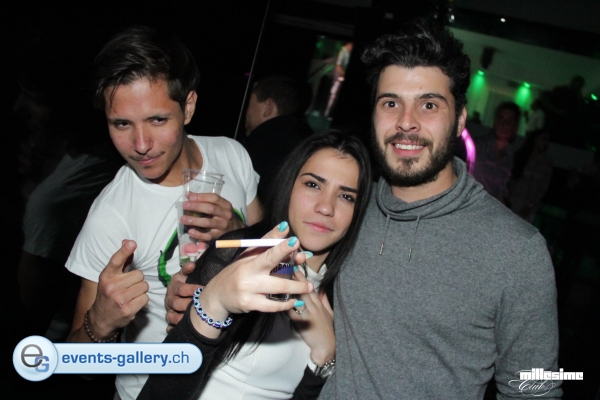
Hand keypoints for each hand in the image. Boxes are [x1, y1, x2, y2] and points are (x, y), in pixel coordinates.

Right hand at [88, 240, 148, 337]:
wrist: (100, 319)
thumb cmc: (108, 293)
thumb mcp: (111, 277)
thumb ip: (121, 260)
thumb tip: (128, 241)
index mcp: (106, 276)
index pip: (116, 261)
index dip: (124, 251)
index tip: (132, 243)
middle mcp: (111, 287)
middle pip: (139, 275)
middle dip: (137, 280)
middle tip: (128, 287)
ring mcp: (119, 299)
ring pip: (144, 286)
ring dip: (140, 290)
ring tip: (130, 295)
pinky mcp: (128, 310)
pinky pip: (145, 298)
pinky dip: (142, 300)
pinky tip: (132, 303)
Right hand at [165, 261, 197, 330]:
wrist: (178, 292)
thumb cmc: (184, 283)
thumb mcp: (184, 274)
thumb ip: (187, 269)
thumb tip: (192, 264)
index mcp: (173, 287)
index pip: (180, 288)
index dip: (190, 289)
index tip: (202, 289)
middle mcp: (169, 300)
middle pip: (176, 303)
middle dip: (187, 304)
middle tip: (198, 306)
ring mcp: (169, 311)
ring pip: (171, 316)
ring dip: (179, 318)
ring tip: (190, 319)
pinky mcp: (170, 320)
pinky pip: (169, 326)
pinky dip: (172, 328)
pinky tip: (178, 329)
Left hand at [181, 193, 244, 241]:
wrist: (235, 230)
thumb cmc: (224, 215)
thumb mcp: (220, 206)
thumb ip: (206, 200)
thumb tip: (189, 195)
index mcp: (226, 205)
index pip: (214, 198)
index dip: (201, 196)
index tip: (189, 196)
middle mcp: (225, 215)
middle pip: (210, 209)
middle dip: (196, 206)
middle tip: (184, 205)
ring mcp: (222, 226)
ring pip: (207, 222)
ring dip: (194, 220)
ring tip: (183, 219)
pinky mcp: (219, 236)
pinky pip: (207, 236)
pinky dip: (198, 234)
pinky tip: (190, 231)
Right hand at [191, 223, 313, 336]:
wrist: (217, 295)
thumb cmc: (237, 272)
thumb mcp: (248, 255)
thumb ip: (267, 244)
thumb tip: (285, 229)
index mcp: (249, 259)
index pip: (266, 249)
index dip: (280, 245)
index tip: (294, 240)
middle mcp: (248, 273)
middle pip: (271, 265)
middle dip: (291, 263)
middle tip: (306, 260)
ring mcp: (248, 290)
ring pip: (277, 288)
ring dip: (296, 287)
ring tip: (308, 287)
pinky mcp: (249, 305)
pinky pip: (272, 306)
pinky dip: (286, 304)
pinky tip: (295, 301)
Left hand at [287, 269, 334, 364]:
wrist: (328, 348)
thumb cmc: (328, 331)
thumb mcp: (330, 314)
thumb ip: (325, 301)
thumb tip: (322, 290)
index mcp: (320, 304)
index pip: (310, 288)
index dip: (303, 278)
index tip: (296, 268)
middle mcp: (315, 307)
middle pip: (304, 290)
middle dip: (295, 279)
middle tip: (287, 267)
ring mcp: (309, 315)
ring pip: (299, 299)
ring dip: (290, 290)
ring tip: (281, 280)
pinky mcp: (303, 325)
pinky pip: (294, 314)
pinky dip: (287, 307)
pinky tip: (280, 301)